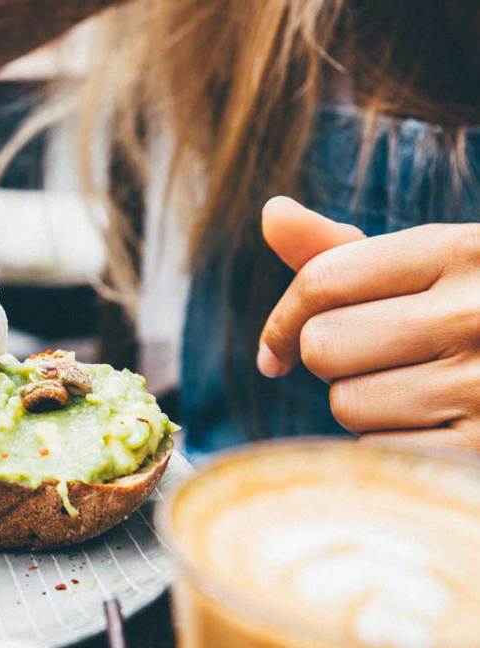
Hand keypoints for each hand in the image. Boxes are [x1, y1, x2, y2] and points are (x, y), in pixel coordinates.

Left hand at [259, 196, 479, 450]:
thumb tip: (271, 213)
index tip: (278, 350)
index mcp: (464, 251)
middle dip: (335, 362)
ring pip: (347, 404)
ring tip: (421, 395)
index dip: (284, 319)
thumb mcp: (436, 269)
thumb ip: (347, 251)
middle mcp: (479, 312)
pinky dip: (392, 448)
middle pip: (324, 346)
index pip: (324, 281)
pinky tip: (438, 430)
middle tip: (382, 364)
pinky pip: (379, 452)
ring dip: (365, 408)